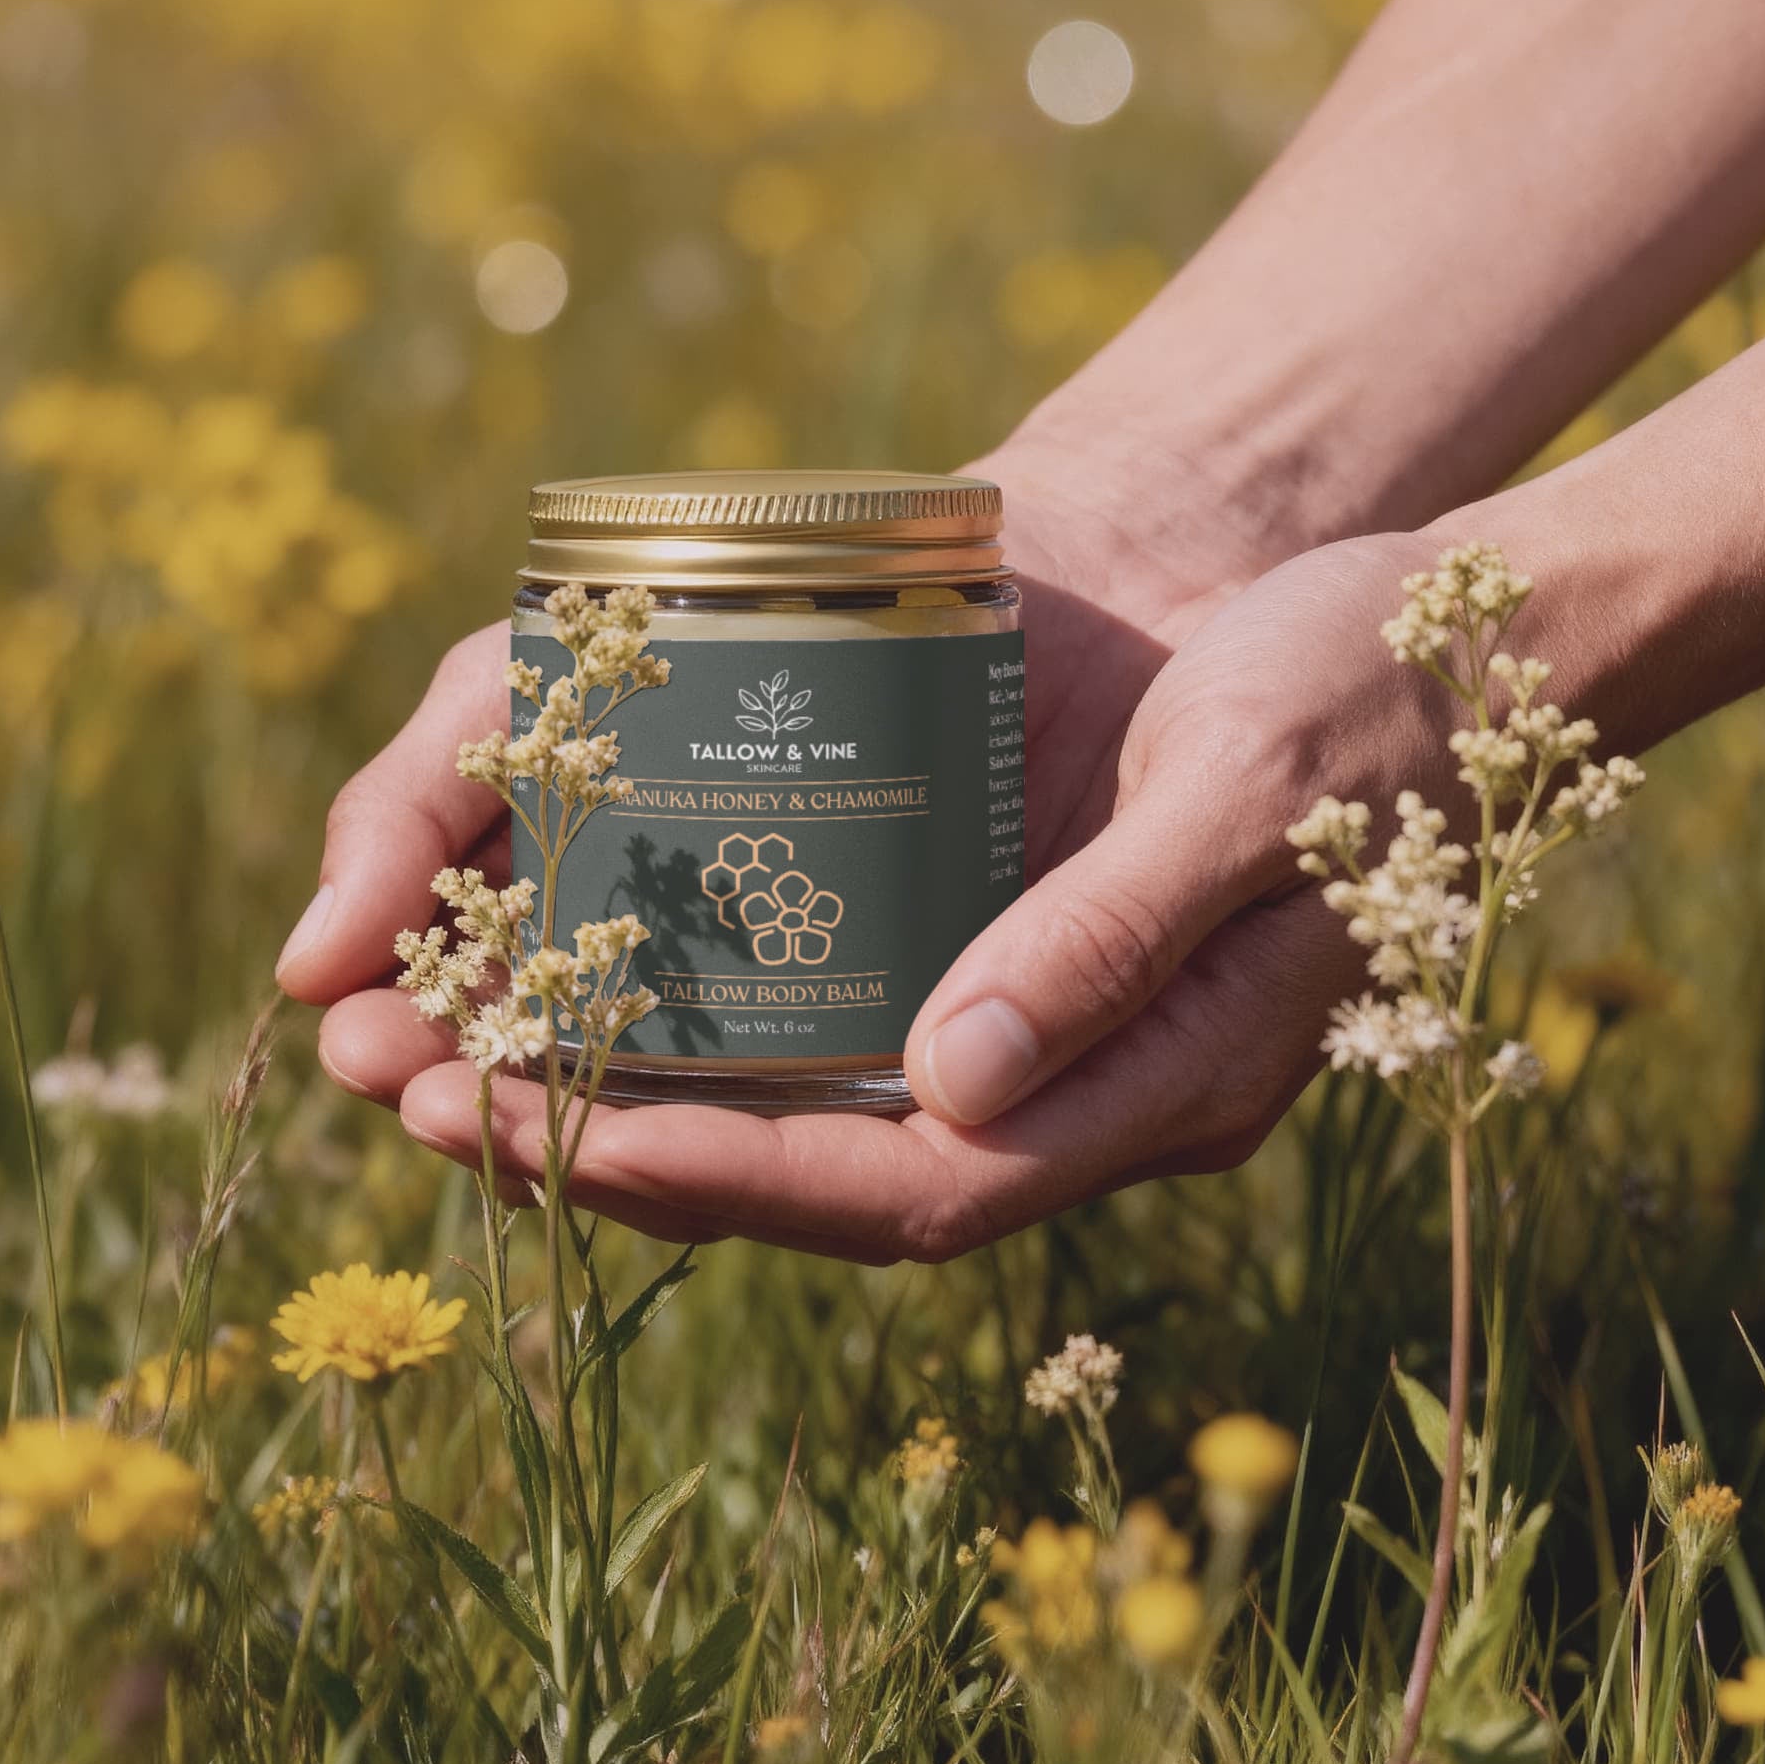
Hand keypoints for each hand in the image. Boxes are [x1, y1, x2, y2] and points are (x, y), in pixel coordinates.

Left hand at [312, 525, 1462, 1260]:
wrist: (1357, 578)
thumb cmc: (1353, 677)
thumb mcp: (1250, 787)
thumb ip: (1112, 943)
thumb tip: (946, 1084)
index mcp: (1146, 1085)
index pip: (904, 1185)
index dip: (724, 1176)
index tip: (557, 1140)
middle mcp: (1045, 1070)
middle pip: (795, 1154)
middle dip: (596, 1136)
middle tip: (407, 1092)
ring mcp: (988, 989)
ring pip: (761, 1074)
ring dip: (582, 1056)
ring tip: (407, 1019)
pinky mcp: (944, 900)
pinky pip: (781, 971)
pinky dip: (651, 961)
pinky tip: (529, 931)